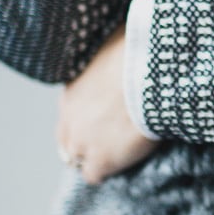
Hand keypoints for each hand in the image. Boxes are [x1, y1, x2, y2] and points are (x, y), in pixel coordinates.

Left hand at [56, 23, 159, 185]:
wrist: (148, 75)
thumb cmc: (137, 53)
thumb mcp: (114, 44)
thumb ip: (110, 52)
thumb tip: (120, 39)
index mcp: (71, 91)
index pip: (68, 114)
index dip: (84, 120)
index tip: (100, 119)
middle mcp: (69, 117)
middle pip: (65, 140)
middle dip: (82, 141)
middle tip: (106, 140)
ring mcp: (82, 141)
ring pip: (75, 159)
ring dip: (92, 157)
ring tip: (115, 154)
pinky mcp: (101, 160)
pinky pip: (94, 175)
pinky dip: (106, 171)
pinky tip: (122, 164)